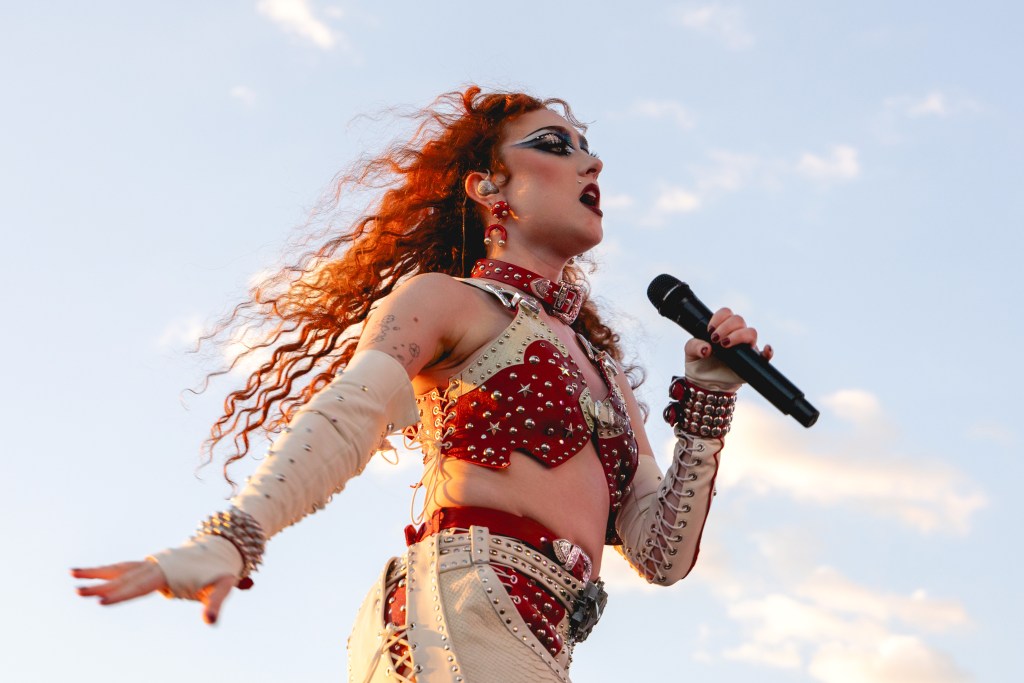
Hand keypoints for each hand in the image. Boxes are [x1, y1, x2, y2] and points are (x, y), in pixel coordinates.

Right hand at [71, 561, 235, 624]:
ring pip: (120, 569)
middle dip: (102, 586)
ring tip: (72, 575)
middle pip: (125, 577)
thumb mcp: (224, 585)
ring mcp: (151, 564)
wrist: (221, 549)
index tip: (102, 600)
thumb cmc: (221, 571)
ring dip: (97, 572)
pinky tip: (90, 576)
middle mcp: (156, 566)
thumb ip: (215, 602)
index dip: (122, 594)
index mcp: (169, 572)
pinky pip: (124, 569)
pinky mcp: (150, 566)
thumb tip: (209, 621)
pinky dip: (107, 571)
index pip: (141, 585)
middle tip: (79, 593)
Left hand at [683, 307, 772, 361]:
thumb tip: (707, 348)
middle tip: (715, 339)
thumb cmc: (699, 364)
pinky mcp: (752, 362)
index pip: (726, 313)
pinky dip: (767, 352)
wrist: (704, 384)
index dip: (719, 318)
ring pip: (751, 332)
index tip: (709, 330)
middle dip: (726, 327)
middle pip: (739, 320)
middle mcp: (736, 334)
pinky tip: (765, 350)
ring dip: (739, 335)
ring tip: (725, 345)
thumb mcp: (690, 353)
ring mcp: (745, 348)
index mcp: (722, 328)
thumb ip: (694, 346)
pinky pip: (765, 356)